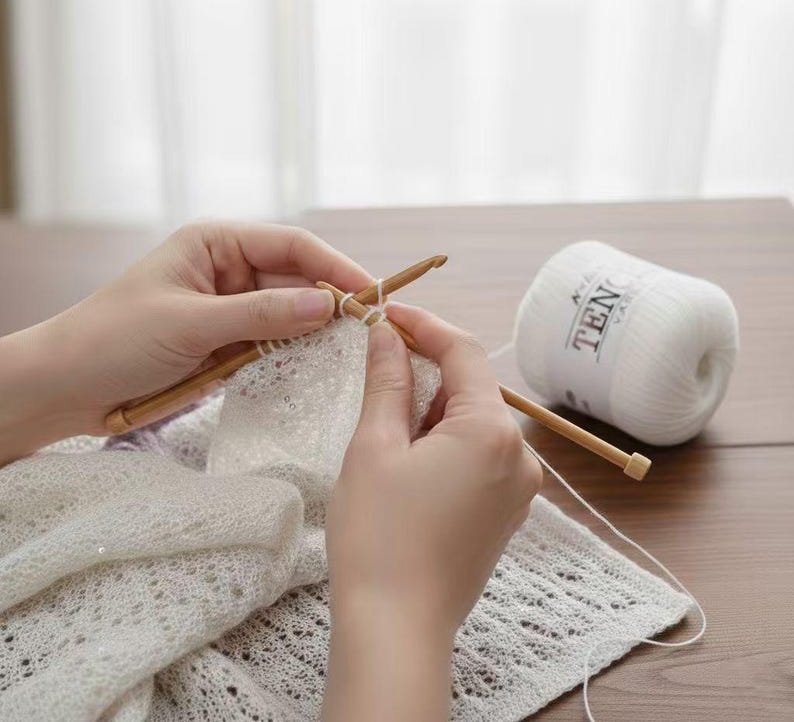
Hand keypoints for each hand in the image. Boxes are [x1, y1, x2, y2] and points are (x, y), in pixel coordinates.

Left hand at [0, 222, 370, 463]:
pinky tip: (318, 366)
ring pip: (289, 315)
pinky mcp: (227, 343)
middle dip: (331, 302)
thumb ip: (260, 315)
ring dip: (316, 332)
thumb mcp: (189, 323)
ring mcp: (230, 309)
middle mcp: (228, 270)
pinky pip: (273, 344)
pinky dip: (295, 355)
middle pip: (297, 279)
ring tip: (354, 351)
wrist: (65, 387)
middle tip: (371, 330)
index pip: (292, 246)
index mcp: (216, 243)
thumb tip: (326, 306)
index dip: (335, 268)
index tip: (371, 295)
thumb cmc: (113, 339)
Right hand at [322, 303, 541, 720]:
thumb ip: (388, 380)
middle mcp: (519, 456)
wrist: (396, 629)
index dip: (424, 325)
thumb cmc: (379, 538)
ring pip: (473, 422)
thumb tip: (386, 334)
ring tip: (386, 435)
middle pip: (472, 387)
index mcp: (490, 432)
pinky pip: (480, 455)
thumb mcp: (374, 447)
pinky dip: (446, 442)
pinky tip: (409, 463)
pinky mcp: (506, 511)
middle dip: (425, 372)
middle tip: (377, 370)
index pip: (463, 352)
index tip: (387, 313)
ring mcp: (518, 487)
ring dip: (432, 410)